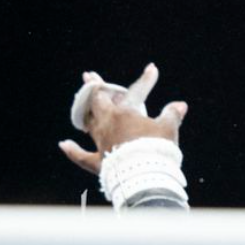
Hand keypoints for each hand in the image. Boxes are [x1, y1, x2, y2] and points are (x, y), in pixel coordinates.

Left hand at [59, 64, 187, 174]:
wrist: (145, 175)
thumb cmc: (157, 149)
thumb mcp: (168, 129)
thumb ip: (171, 115)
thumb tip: (180, 105)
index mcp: (125, 113)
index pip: (136, 91)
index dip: (146, 79)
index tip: (152, 69)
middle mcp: (108, 125)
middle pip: (98, 101)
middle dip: (95, 87)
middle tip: (89, 76)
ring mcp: (100, 143)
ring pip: (88, 123)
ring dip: (84, 112)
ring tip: (81, 104)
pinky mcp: (97, 163)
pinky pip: (81, 156)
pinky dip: (73, 151)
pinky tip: (64, 144)